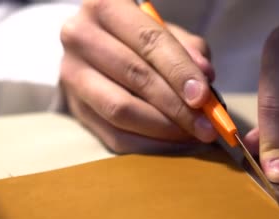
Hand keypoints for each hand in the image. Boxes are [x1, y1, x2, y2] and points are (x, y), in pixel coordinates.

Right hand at [59, 0, 216, 153]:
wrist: (93, 51)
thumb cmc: (136, 40)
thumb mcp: (162, 31)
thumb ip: (187, 49)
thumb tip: (205, 76)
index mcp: (105, 7)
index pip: (149, 41)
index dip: (179, 71)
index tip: (204, 98)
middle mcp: (80, 37)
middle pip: (135, 76)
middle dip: (177, 106)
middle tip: (207, 125)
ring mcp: (72, 75)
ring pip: (121, 110)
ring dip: (163, 128)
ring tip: (192, 135)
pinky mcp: (76, 109)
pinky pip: (115, 136)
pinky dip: (149, 144)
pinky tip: (172, 143)